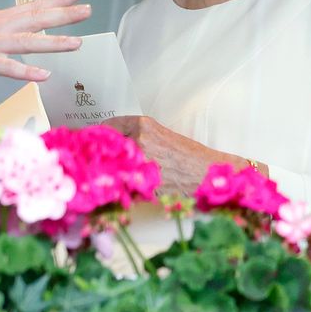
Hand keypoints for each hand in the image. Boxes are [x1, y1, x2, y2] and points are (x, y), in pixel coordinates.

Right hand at [0, 0, 90, 90]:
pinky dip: (26, 71)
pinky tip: (44, 75)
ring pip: (28, 41)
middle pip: (35, 18)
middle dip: (63, 14)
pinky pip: (7, 67)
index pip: (32, 7)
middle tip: (86, 9)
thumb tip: (15, 39)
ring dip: (54, 42)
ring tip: (77, 43)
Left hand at [104, 115, 248, 196]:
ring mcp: (139, 162)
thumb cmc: (190, 156)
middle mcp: (139, 141)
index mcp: (144, 125)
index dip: (105, 134)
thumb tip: (116, 143)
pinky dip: (124, 185)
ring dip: (115, 170)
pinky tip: (133, 186)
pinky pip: (123, 182)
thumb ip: (138, 136)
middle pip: (108, 146)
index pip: (110, 125)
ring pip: (114, 165)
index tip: (102, 140)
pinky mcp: (143, 183)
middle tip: (110, 160)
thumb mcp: (162, 135)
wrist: (208, 175)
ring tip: (125, 174)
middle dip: (109, 154)